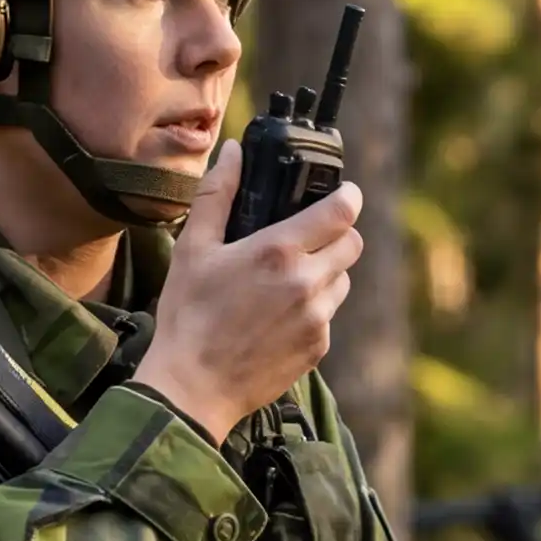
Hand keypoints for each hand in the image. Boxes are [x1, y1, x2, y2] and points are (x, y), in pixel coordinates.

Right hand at [132, 146, 363, 441]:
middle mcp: (307, 283)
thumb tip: (234, 152)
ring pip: (342, 280)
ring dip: (326, 272)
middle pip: (353, 244)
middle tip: (309, 236)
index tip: (343, 193)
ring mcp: (317, 319)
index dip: (348, 197)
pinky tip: (277, 316)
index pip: (341, 212)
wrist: (191, 389)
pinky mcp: (317, 348)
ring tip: (286, 280)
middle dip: (337, 234)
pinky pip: (328, 315)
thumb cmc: (187, 316)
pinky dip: (313, 308)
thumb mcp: (193, 249)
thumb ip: (218, 195)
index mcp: (278, 252)